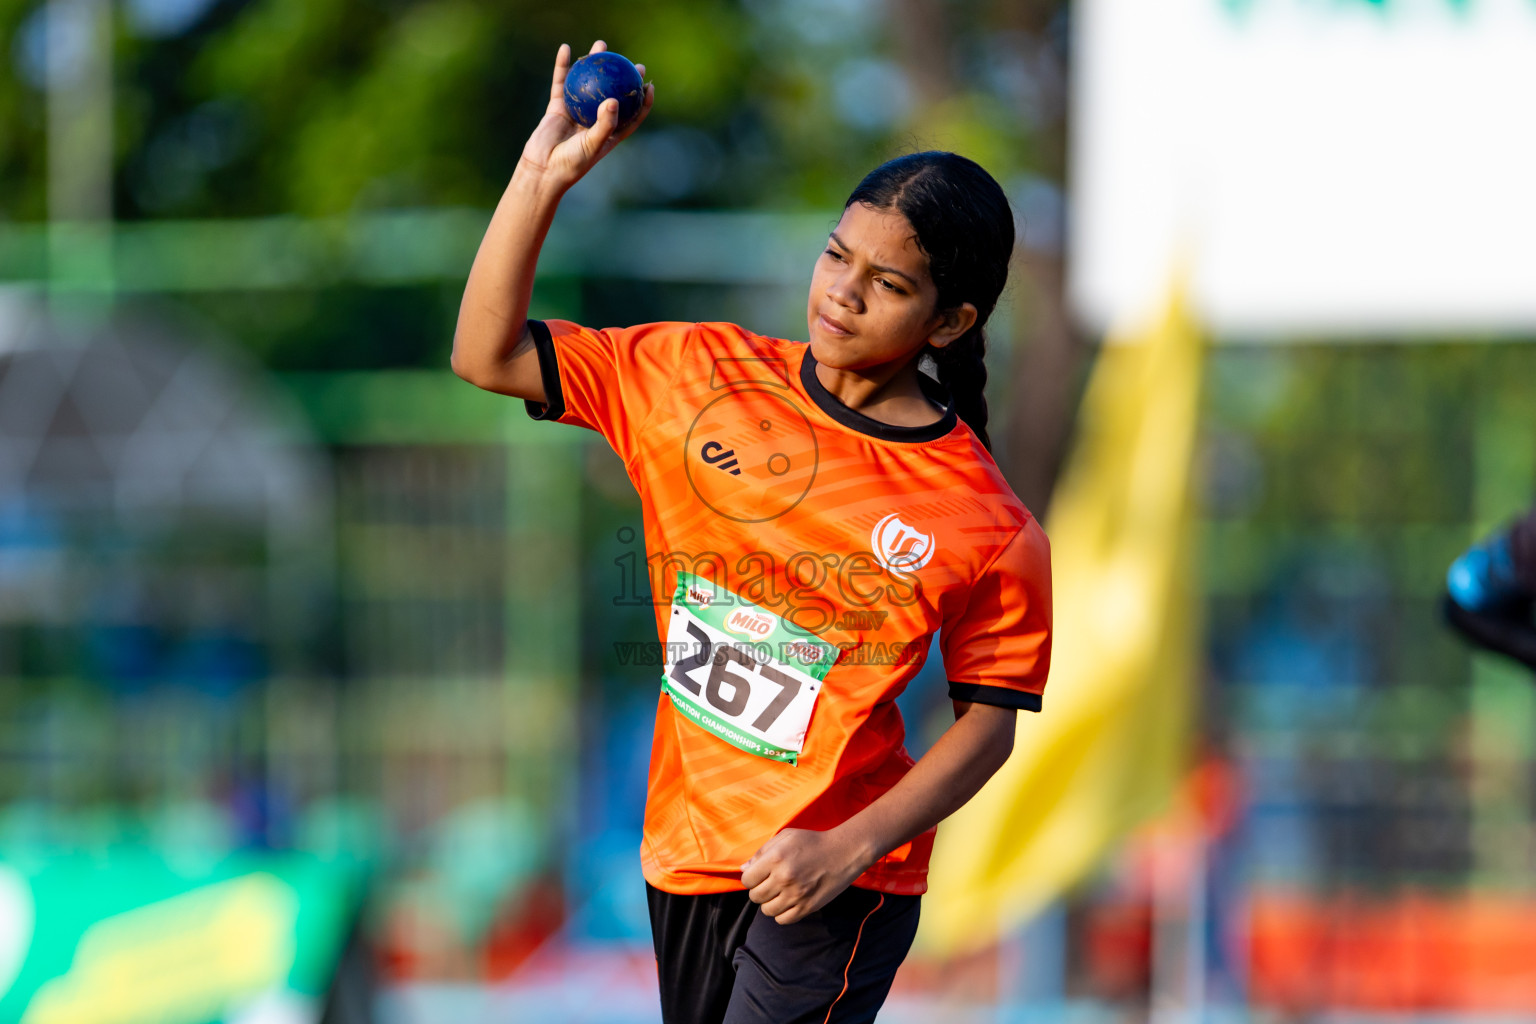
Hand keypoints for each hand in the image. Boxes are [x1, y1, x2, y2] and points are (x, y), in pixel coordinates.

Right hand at [519, 41, 653, 190]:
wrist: (542, 169)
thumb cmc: (572, 163)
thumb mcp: (592, 144)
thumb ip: (604, 123)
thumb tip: (614, 99)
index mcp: (609, 133)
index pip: (632, 115)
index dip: (642, 101)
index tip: (648, 85)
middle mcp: (595, 120)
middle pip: (611, 93)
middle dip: (621, 77)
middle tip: (628, 61)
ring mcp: (576, 112)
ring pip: (587, 83)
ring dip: (593, 64)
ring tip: (600, 46)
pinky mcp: (558, 107)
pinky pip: (561, 82)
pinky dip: (563, 66)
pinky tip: (566, 49)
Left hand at [740, 827, 871, 924]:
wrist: (843, 852)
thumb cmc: (812, 842)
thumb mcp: (785, 837)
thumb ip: (762, 852)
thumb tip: (744, 869)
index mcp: (775, 858)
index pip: (747, 880)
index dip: (750, 878)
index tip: (759, 875)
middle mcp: (784, 878)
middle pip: (755, 897)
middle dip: (759, 890)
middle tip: (770, 884)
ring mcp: (796, 895)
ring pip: (767, 910)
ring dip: (770, 903)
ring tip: (780, 893)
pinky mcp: (807, 907)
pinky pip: (783, 920)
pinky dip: (782, 913)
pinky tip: (788, 901)